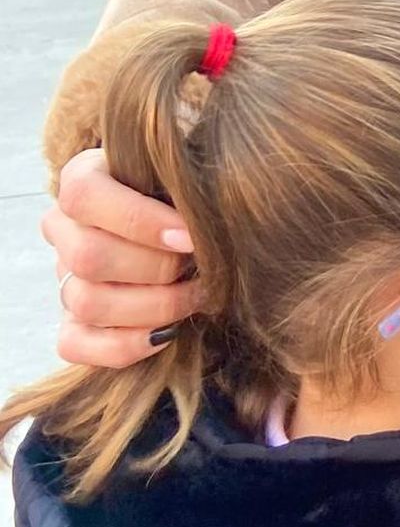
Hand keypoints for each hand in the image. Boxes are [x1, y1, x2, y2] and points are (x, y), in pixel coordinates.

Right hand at [42, 148, 202, 367]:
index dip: (140, 221)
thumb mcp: (191, 180)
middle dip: (158, 270)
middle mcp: (64, 230)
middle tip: (202, 269)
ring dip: (154, 308)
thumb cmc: (195, 200)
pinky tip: (168, 333)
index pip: (85, 196)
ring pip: (87, 303)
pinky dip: (125, 346)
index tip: (190, 237)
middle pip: (88, 257)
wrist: (195, 236)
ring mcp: (65, 278)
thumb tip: (207, 218)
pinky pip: (75, 345)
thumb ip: (191, 186)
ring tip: (196, 296)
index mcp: (83, 182)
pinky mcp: (73, 323)